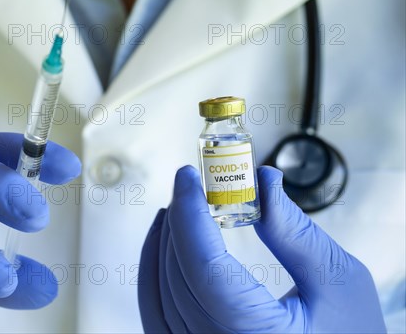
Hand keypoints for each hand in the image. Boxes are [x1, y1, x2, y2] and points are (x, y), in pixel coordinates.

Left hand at [139, 166, 385, 332]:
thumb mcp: (339, 282)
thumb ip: (295, 231)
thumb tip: (263, 180)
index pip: (204, 266)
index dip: (189, 214)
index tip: (187, 178)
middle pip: (178, 277)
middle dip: (178, 223)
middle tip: (189, 187)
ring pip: (159, 297)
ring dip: (162, 246)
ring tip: (177, 211)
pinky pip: (157, 316)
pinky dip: (155, 277)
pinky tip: (166, 251)